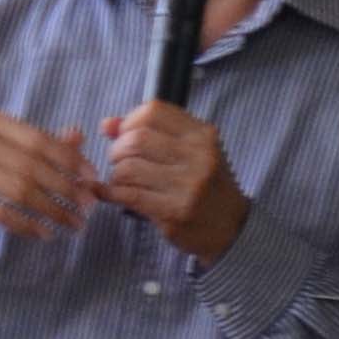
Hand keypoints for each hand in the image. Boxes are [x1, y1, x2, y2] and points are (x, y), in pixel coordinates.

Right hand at [0, 107, 95, 238]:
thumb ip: (33, 140)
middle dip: (66, 189)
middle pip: (33, 166)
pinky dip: (27, 225)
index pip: (38, 139)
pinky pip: (2, 213)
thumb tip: (78, 137)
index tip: (91, 178)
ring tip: (72, 224)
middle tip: (87, 207)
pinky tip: (42, 233)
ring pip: (21, 191)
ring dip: (52, 210)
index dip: (70, 159)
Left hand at [96, 100, 251, 261]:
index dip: (129, 121)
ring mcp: (187, 186)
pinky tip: (110, 194)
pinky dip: (110, 193)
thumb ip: (149, 132)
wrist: (232, 227)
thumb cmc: (205, 185)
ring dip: (116, 175)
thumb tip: (106, 124)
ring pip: (128, 168)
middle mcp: (198, 157)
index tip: (125, 135)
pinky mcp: (174, 212)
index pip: (153, 111)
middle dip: (117, 150)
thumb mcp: (188, 151)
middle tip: (120, 161)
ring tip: (123, 181)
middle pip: (135, 139)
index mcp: (202, 136)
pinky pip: (128, 195)